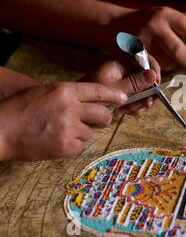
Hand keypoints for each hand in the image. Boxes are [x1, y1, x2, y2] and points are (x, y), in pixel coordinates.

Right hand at [0, 82, 126, 160]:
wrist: (1, 130)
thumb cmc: (21, 109)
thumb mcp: (46, 92)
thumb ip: (70, 95)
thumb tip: (92, 101)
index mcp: (65, 91)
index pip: (99, 90)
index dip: (114, 94)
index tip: (123, 97)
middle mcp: (71, 108)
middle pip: (104, 114)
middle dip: (103, 118)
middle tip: (98, 120)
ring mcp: (69, 128)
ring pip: (91, 132)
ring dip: (81, 132)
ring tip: (61, 130)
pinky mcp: (67, 146)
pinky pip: (81, 145)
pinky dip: (73, 144)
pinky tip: (57, 140)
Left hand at [83, 59, 159, 115]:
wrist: (77, 112)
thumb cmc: (90, 97)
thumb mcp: (114, 90)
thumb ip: (134, 83)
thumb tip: (152, 75)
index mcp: (120, 63)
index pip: (144, 59)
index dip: (152, 70)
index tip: (156, 82)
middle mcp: (124, 72)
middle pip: (146, 78)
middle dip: (147, 92)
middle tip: (147, 103)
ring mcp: (123, 84)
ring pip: (142, 91)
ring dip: (141, 102)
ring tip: (132, 109)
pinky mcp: (122, 96)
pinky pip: (136, 100)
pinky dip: (134, 107)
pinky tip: (126, 112)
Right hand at [106, 7, 185, 70]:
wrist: (113, 24)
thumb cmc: (146, 24)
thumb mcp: (164, 19)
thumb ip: (181, 31)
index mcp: (166, 15)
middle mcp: (155, 25)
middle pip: (180, 51)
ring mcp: (143, 40)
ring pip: (167, 62)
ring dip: (172, 65)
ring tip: (165, 57)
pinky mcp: (133, 55)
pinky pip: (153, 70)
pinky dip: (158, 72)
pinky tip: (156, 68)